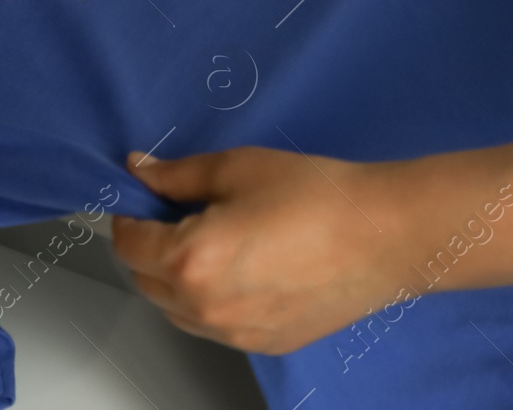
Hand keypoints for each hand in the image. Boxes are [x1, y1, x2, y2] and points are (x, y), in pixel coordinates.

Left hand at [110, 146, 473, 354]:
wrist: (384, 236)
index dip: (129, 215)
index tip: (142, 198)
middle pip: (145, 280)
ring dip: (174, 278)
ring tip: (210, 240)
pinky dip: (208, 300)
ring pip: (176, 309)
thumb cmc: (314, 195)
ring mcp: (235, 333)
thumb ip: (176, 175)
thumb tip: (138, 170)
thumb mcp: (235, 167)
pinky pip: (212, 326)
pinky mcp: (264, 344)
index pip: (129, 244)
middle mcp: (205, 307)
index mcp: (190, 260)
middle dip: (148, 246)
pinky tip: (239, 268)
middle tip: (176, 213)